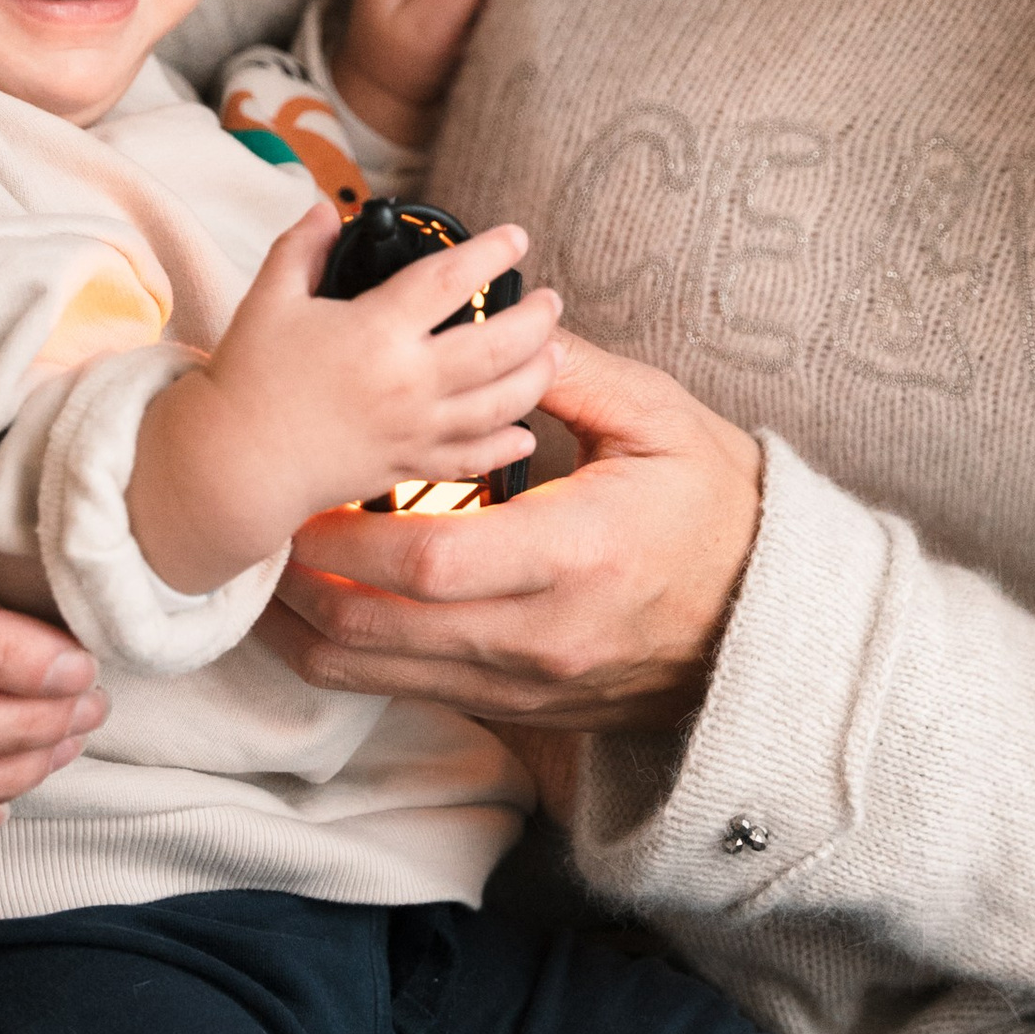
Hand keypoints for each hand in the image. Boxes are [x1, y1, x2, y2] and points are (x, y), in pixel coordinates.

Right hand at [126, 203, 561, 595]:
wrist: (233, 465)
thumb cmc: (248, 380)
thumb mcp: (268, 299)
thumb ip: (300, 247)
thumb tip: (324, 208)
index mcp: (375, 330)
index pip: (450, 280)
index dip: (491, 252)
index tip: (517, 237)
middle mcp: (407, 381)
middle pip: (498, 345)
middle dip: (536, 318)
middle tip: (552, 298)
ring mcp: (413, 428)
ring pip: (500, 403)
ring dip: (537, 374)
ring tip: (554, 351)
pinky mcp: (407, 467)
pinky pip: (472, 458)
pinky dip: (505, 445)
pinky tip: (524, 432)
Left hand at [262, 328, 762, 732]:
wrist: (772, 620)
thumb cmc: (718, 508)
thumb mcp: (660, 420)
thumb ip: (573, 373)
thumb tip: (502, 325)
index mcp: (578, 554)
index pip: (433, 560)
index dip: (352, 534)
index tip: (307, 494)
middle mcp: (542, 636)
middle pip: (383, 627)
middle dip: (305, 582)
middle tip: (263, 527)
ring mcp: (527, 684)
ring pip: (379, 674)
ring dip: (310, 626)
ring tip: (269, 570)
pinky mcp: (517, 707)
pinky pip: (410, 690)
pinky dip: (354, 654)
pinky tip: (324, 607)